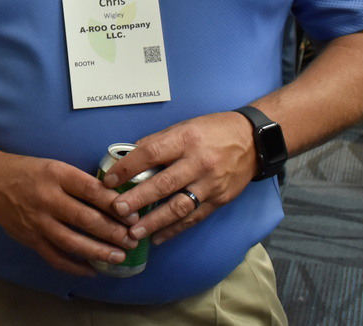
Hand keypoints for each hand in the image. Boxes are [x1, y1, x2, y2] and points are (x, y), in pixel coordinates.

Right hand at [0, 153, 136, 275]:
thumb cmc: (27, 171)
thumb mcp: (54, 166)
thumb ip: (79, 182)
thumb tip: (113, 198)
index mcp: (56, 174)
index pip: (91, 190)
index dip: (114, 203)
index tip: (132, 213)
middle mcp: (47, 198)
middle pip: (85, 218)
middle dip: (113, 231)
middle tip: (133, 238)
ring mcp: (37, 221)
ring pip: (72, 241)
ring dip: (99, 251)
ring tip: (119, 256)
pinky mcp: (30, 238)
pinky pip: (55, 257)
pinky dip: (75, 266)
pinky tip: (92, 269)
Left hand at [101, 112, 257, 245]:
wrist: (253, 141)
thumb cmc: (213, 130)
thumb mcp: (184, 127)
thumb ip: (159, 143)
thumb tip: (130, 158)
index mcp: (186, 139)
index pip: (151, 153)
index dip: (128, 167)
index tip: (109, 180)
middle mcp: (198, 163)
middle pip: (163, 183)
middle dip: (138, 199)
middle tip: (117, 210)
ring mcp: (210, 184)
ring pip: (179, 206)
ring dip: (154, 221)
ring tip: (134, 231)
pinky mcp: (219, 200)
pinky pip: (194, 217)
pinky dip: (174, 229)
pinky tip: (157, 237)